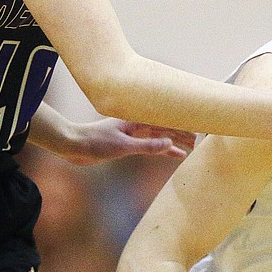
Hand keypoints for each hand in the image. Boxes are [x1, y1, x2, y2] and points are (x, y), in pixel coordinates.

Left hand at [65, 118, 196, 164]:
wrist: (74, 145)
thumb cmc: (95, 142)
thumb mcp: (123, 146)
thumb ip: (147, 146)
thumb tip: (170, 144)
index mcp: (138, 118)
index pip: (166, 120)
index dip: (182, 124)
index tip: (197, 130)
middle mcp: (138, 122)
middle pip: (166, 126)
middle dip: (182, 133)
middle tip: (198, 142)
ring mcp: (134, 132)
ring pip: (161, 135)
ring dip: (175, 141)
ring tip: (190, 148)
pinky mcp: (129, 142)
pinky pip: (152, 144)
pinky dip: (163, 149)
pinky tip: (173, 153)